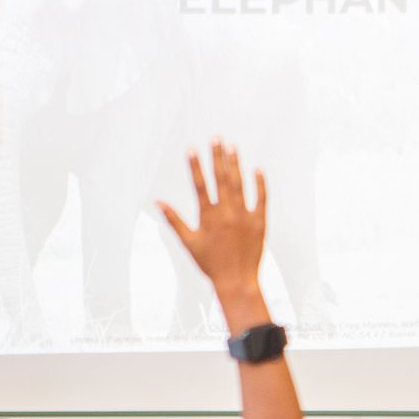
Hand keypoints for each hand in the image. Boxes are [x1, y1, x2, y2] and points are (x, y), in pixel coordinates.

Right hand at [159, 140, 266, 303]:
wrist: (237, 281)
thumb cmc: (209, 263)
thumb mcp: (188, 243)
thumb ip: (174, 221)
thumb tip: (157, 202)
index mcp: (208, 218)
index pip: (200, 186)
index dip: (195, 167)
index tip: (191, 149)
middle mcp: (227, 214)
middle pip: (221, 180)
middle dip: (217, 157)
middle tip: (216, 137)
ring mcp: (244, 217)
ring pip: (239, 185)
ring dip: (236, 165)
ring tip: (232, 146)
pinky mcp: (259, 223)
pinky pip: (261, 200)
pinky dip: (260, 185)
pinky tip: (257, 169)